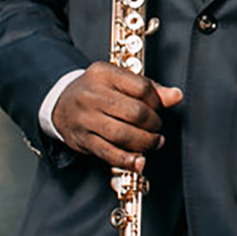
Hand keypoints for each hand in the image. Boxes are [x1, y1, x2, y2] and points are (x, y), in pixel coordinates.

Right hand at [52, 62, 182, 172]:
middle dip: (153, 124)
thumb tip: (176, 96)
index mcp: (104, 73)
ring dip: (145, 142)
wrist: (60, 103)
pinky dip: (127, 160)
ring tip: (153, 142)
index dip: (158, 101)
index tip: (160, 108)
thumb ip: (148, 87)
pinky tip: (139, 161)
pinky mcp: (82, 140)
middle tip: (157, 128)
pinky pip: (108, 153)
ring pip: (123, 134)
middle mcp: (92, 94)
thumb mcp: (118, 80)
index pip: (141, 87)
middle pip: (135, 112)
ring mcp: (85, 118)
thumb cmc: (96, 90)